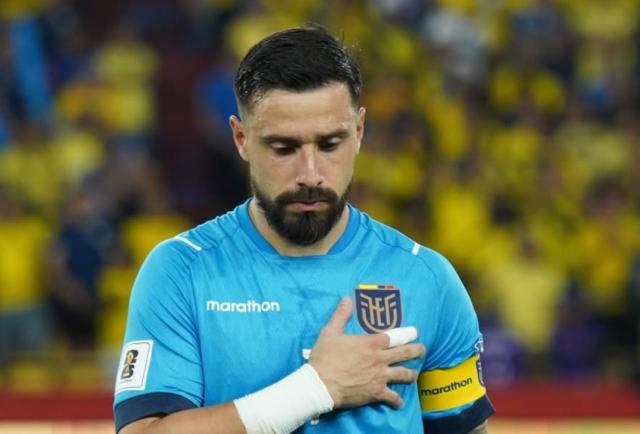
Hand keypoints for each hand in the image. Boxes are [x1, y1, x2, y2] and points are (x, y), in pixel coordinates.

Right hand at [308, 296, 424, 408]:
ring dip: (411, 374)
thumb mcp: (330, 332)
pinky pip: (392, 397)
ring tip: (414, 374)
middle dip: (416, 350)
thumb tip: (347, 299)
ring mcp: (380, 377)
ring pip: (403, 374)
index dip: (405, 333)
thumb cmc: (325, 357)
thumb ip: (341, 315)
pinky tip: (400, 402)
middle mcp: (379, 359)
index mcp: (370, 343)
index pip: (393, 336)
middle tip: (423, 349)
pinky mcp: (376, 393)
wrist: (321, 384)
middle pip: (404, 353)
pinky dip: (397, 400)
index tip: (414, 332)